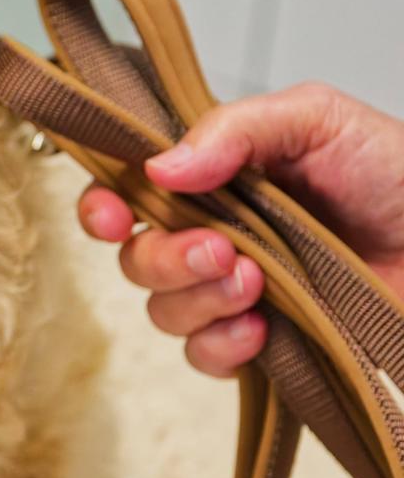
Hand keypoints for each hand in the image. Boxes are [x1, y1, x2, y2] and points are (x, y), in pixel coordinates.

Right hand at [77, 83, 403, 377]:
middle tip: (221, 251)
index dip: (102, 207)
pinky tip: (263, 328)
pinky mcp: (265, 342)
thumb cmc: (399, 175)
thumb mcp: (318, 120)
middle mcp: (216, 233)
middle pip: (135, 257)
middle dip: (164, 258)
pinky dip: (222, 345)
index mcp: (216, 175)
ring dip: (198, 299)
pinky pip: (205, 356)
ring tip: (256, 285)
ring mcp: (237, 291)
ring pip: (163, 310)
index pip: (127, 191)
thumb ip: (234, 129)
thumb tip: (160, 167)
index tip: (112, 216)